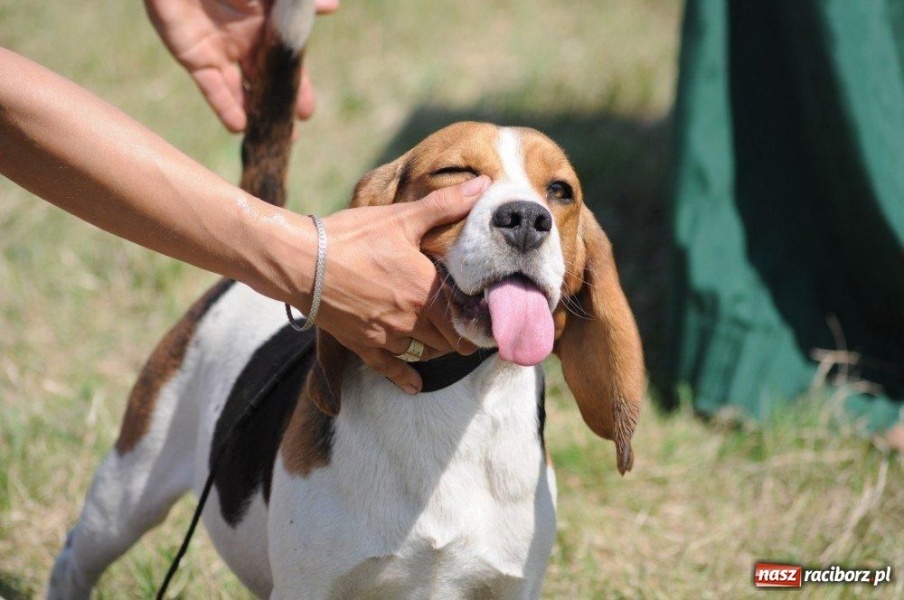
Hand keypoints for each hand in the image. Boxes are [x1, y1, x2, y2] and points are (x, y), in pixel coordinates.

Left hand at [144, 0, 338, 131]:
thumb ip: (298, 4)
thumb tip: (334, 5)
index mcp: (265, 26)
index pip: (286, 64)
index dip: (298, 88)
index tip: (307, 113)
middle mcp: (244, 43)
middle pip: (266, 83)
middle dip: (279, 109)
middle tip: (292, 135)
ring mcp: (219, 52)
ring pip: (240, 91)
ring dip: (254, 115)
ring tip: (268, 138)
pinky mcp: (194, 58)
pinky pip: (212, 89)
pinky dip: (225, 108)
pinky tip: (239, 127)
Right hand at [316, 176, 489, 392]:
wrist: (301, 262)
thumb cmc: (352, 237)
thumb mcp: (401, 217)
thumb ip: (445, 205)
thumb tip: (485, 184)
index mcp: (426, 290)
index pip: (464, 316)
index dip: (479, 320)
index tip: (490, 322)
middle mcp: (411, 318)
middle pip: (447, 338)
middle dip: (459, 335)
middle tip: (471, 333)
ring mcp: (385, 334)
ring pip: (422, 352)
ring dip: (435, 350)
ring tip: (444, 345)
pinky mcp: (361, 343)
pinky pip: (388, 368)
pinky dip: (404, 378)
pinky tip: (415, 386)